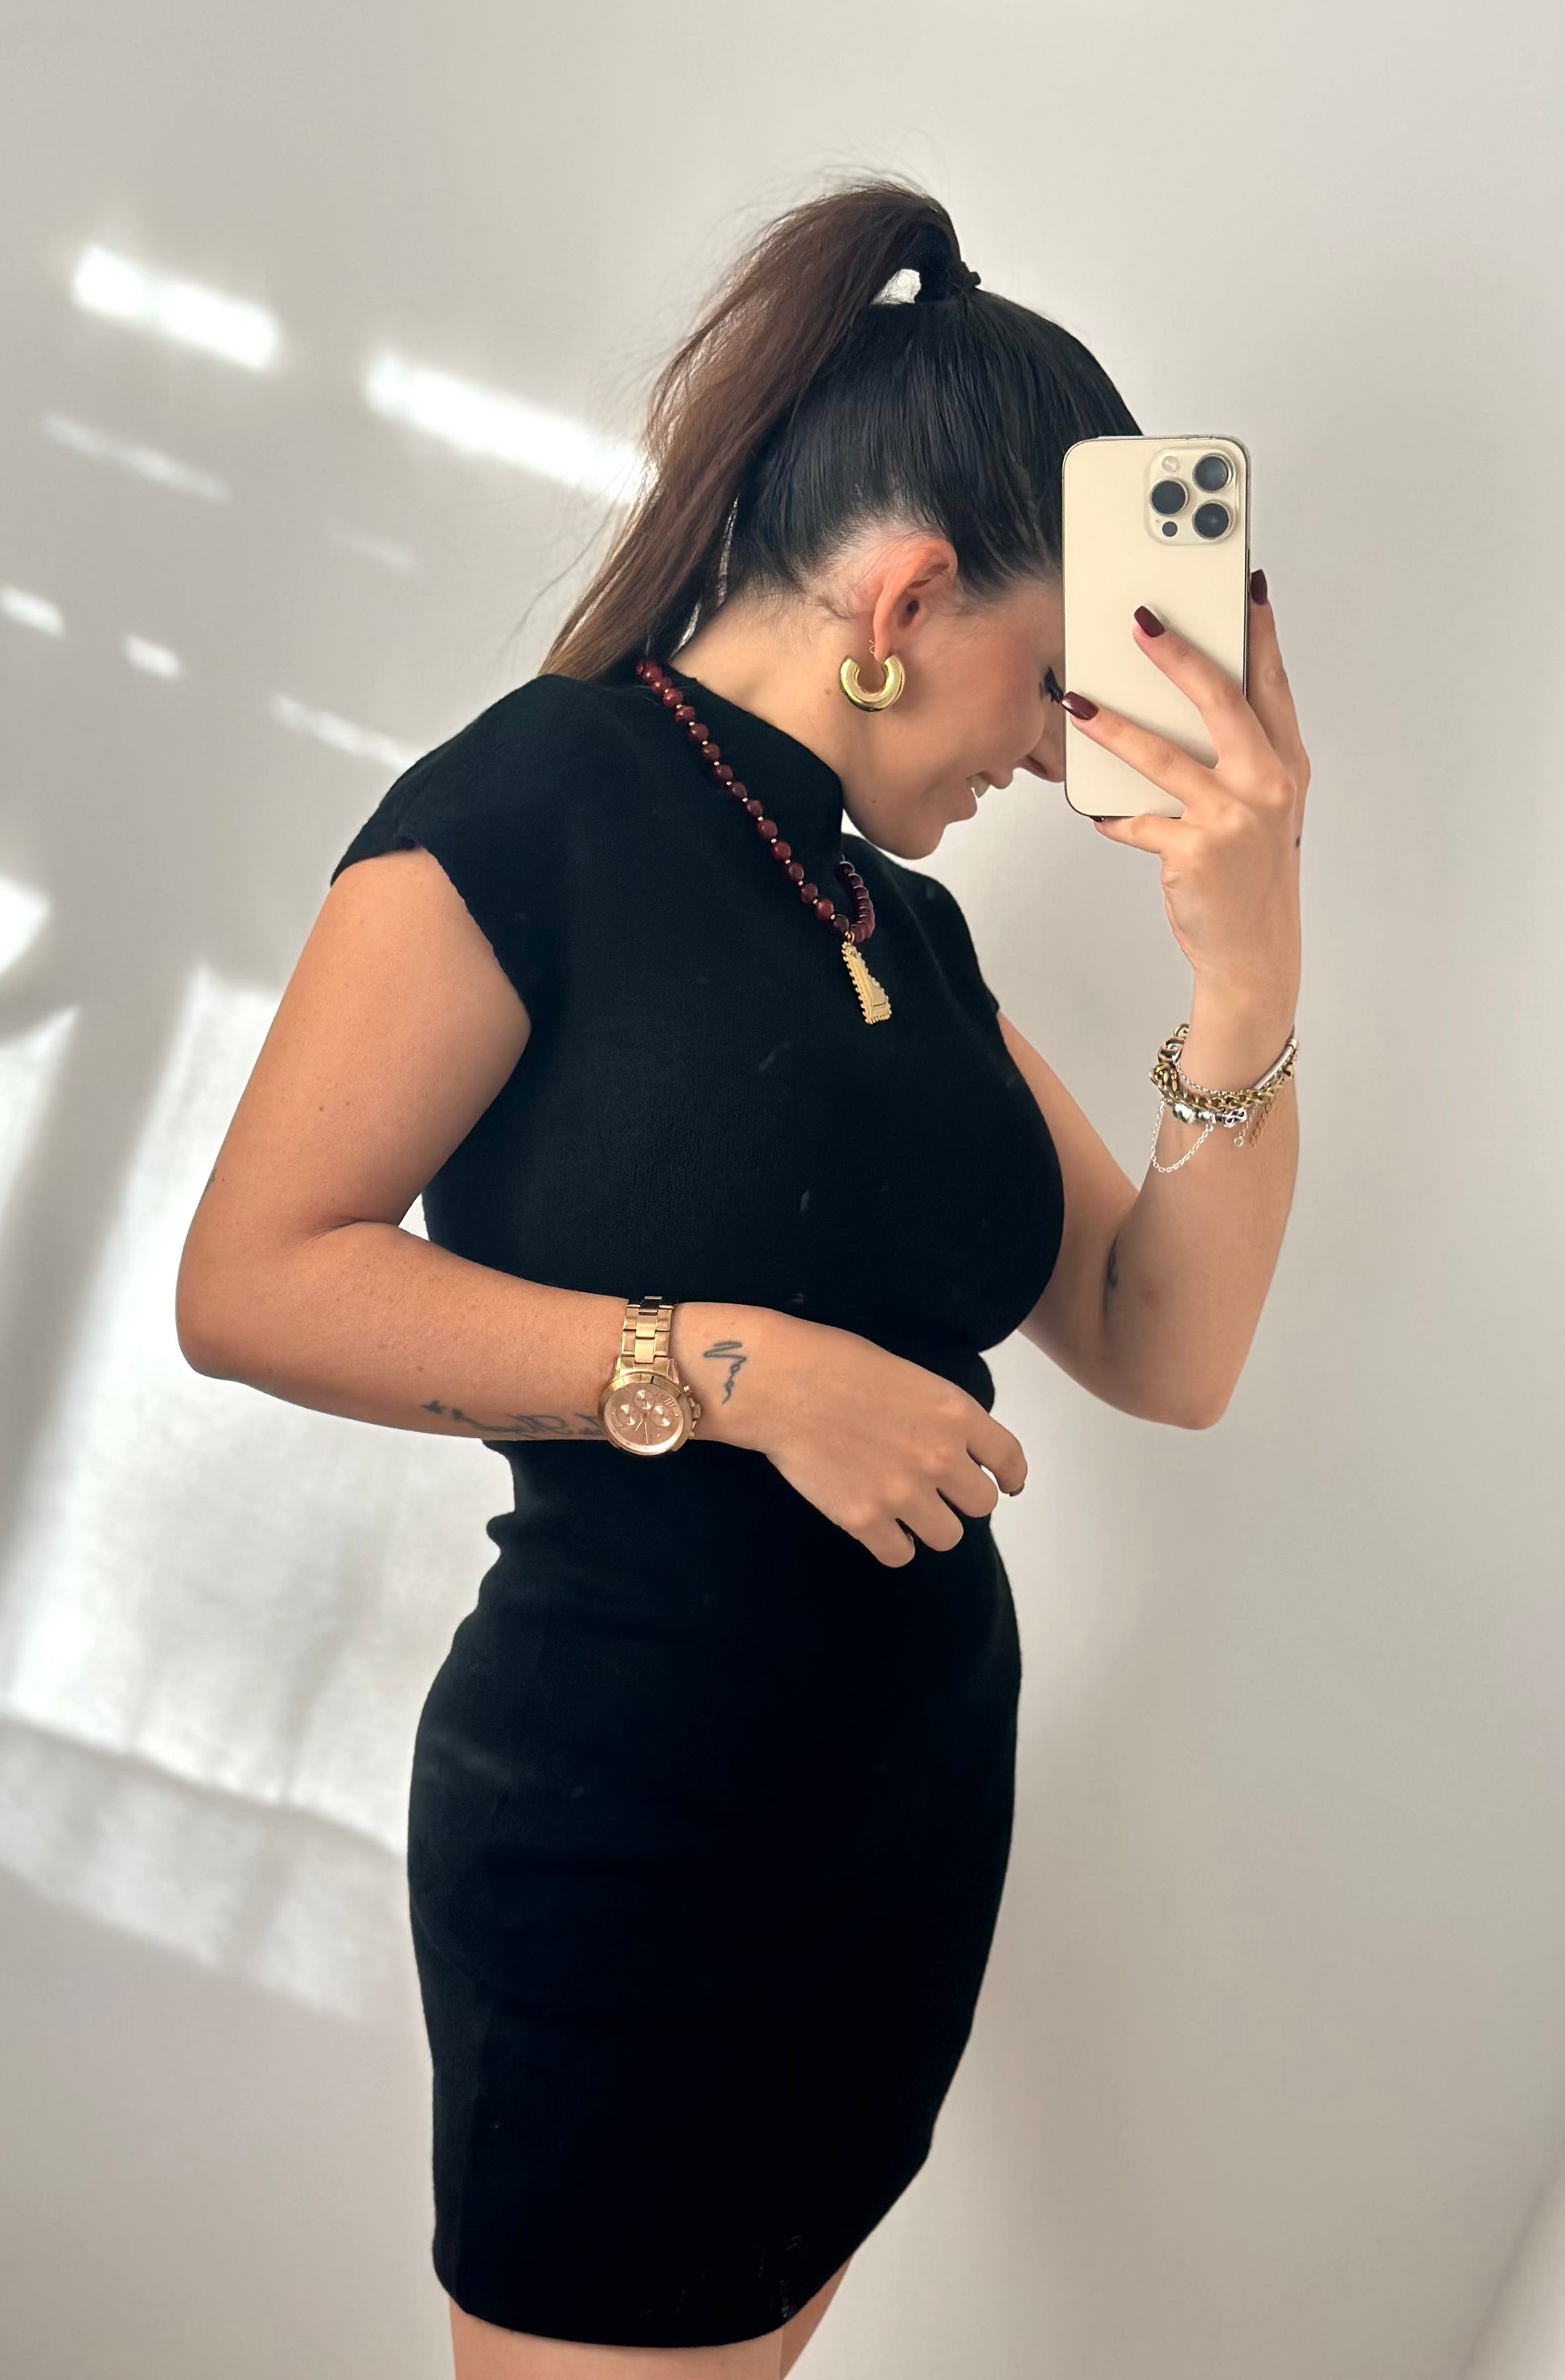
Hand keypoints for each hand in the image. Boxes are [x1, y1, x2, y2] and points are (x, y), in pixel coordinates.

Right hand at [674, 1305, 1026, 1568]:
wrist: (781, 1384)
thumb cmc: (838, 1363)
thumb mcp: (910, 1375)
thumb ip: (940, 1415)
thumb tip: (953, 1445)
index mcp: (956, 1414)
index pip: (1009, 1458)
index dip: (1012, 1476)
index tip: (1008, 1485)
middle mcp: (941, 1458)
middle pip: (982, 1504)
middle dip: (962, 1498)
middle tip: (936, 1490)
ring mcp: (904, 1494)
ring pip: (947, 1537)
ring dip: (930, 1525)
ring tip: (904, 1509)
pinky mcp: (865, 1520)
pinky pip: (900, 1554)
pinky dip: (892, 1544)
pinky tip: (878, 1525)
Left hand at [1063, 575, 1307, 993]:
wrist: (1255, 951)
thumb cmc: (1251, 874)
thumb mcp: (1262, 809)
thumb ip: (1236, 759)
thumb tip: (1179, 710)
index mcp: (1286, 765)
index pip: (1271, 685)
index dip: (1259, 634)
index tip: (1246, 588)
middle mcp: (1266, 785)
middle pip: (1221, 702)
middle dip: (1180, 655)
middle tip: (1142, 622)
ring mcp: (1231, 819)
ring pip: (1163, 757)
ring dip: (1115, 727)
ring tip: (1079, 703)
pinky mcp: (1194, 852)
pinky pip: (1137, 822)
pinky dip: (1113, 816)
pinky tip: (1094, 809)